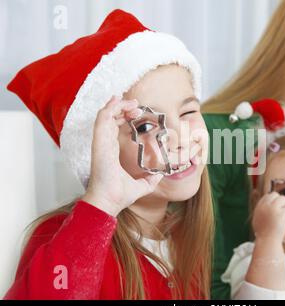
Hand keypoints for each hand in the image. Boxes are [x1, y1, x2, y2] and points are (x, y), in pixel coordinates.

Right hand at [82, 96, 162, 216]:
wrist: (110, 202)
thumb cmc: (119, 195)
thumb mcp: (141, 185)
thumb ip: (150, 180)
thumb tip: (161, 176)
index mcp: (111, 151)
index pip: (114, 126)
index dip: (124, 116)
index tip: (137, 112)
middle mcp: (104, 144)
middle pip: (110, 117)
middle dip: (123, 107)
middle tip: (137, 105)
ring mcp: (100, 142)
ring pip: (105, 115)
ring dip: (118, 105)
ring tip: (132, 102)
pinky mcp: (99, 142)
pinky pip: (101, 119)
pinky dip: (110, 108)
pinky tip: (119, 102)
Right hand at [252, 192, 284, 242]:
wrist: (267, 241)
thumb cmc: (264, 233)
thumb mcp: (258, 219)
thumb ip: (262, 210)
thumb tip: (267, 203)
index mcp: (259, 207)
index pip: (267, 196)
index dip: (273, 200)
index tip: (275, 207)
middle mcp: (265, 206)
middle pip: (275, 194)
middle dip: (279, 201)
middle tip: (280, 211)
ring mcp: (273, 209)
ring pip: (283, 198)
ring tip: (282, 216)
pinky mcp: (281, 213)